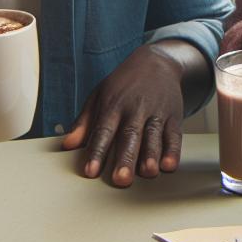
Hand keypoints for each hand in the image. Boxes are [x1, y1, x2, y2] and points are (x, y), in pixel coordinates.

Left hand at [61, 42, 184, 186]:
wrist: (156, 62)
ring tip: (148, 173)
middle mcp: (135, 109)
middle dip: (126, 158)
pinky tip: (169, 165)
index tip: (91, 171)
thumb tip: (67, 145)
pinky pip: (174, 135)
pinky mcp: (173, 116)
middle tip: (121, 179)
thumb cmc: (123, 84)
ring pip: (153, 136)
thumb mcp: (99, 96)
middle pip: (130, 135)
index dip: (97, 152)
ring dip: (151, 155)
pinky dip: (173, 151)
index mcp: (113, 105)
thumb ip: (84, 122)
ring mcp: (156, 112)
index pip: (103, 130)